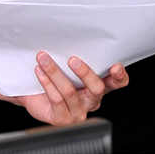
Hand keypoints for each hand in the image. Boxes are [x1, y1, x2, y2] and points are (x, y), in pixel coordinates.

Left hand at [2, 52, 128, 125]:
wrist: (35, 95)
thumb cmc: (58, 76)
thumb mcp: (72, 65)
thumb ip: (82, 56)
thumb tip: (79, 34)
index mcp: (100, 86)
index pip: (117, 83)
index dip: (119, 76)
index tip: (115, 66)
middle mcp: (92, 101)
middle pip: (97, 88)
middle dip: (85, 72)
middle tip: (72, 59)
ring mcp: (78, 111)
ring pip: (70, 91)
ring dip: (55, 72)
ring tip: (45, 59)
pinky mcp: (62, 118)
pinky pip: (56, 99)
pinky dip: (47, 82)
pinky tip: (41, 71)